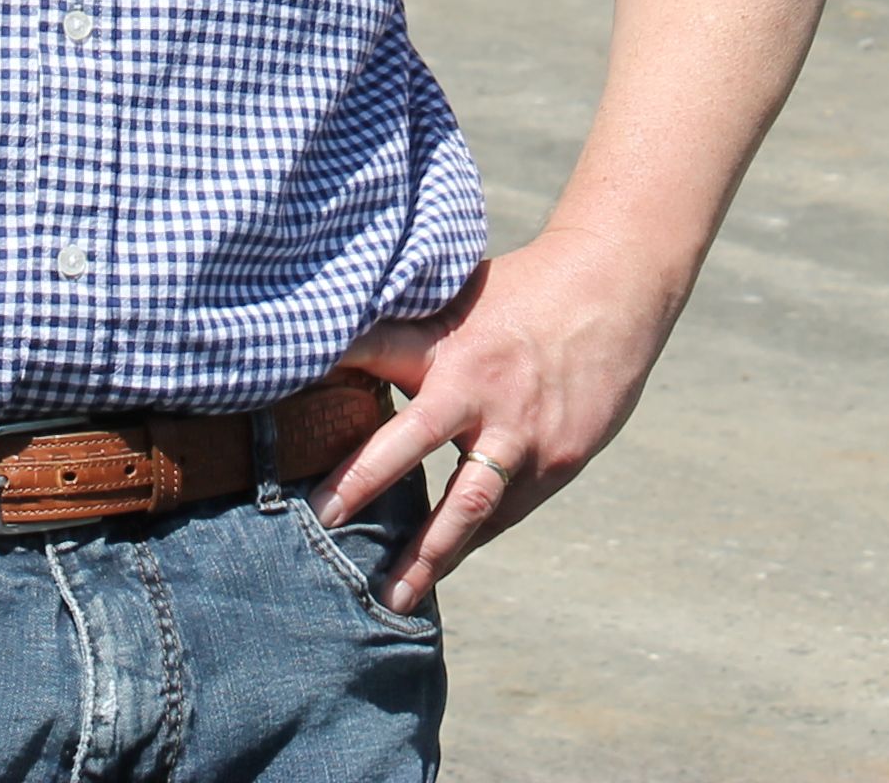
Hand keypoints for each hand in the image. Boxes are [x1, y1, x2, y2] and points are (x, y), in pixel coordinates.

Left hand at [317, 223, 687, 613]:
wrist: (612, 292)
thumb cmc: (523, 293)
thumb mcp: (460, 298)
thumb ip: (411, 333)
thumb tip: (338, 352)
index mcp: (446, 342)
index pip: (372, 349)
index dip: (327, 365)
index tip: (275, 387)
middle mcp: (478, 387)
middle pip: (409, 439)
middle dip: (363, 481)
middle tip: (321, 519)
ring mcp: (520, 430)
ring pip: (467, 501)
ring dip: (428, 552)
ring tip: (393, 596)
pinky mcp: (555, 459)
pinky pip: (506, 511)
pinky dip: (473, 539)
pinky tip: (445, 567)